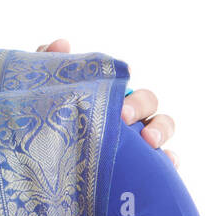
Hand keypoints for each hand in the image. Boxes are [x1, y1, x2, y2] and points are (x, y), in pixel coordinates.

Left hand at [37, 39, 176, 165]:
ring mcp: (138, 141)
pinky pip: (165, 162)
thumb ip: (49, 68)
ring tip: (149, 140)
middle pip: (147, 101)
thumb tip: (62, 43)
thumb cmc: (50, 131)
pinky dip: (170, 159)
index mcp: (105, 97)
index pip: (123, 80)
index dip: (125, 75)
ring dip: (161, 128)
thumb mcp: (44, 99)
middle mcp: (127, 116)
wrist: (45, 171)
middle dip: (140, 105)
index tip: (124, 73)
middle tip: (123, 116)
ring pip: (163, 126)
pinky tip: (167, 162)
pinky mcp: (143, 166)